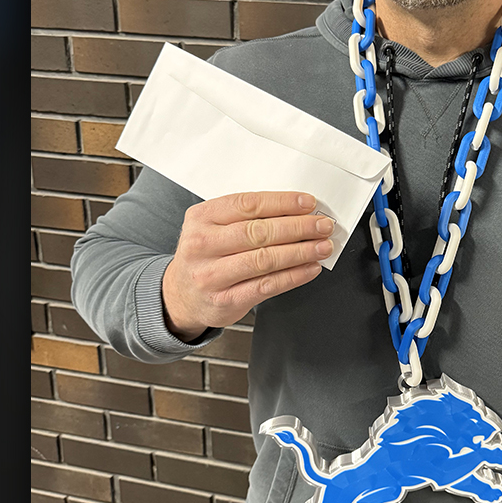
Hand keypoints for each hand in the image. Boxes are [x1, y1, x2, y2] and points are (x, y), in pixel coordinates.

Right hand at [162, 191, 334, 339]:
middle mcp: (204, 245)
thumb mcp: (212, 226)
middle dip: (298, 227)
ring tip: (322, 246)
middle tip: (321, 225)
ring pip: (264, 259)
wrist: (180, 295)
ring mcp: (212, 275)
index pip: (248, 204)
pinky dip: (293, 276)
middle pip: (259, 232)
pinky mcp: (225, 300)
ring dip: (300, 252)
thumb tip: (295, 211)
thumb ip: (246, 216)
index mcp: (202, 218)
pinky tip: (309, 268)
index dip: (282, 203)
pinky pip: (266, 286)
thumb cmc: (204, 256)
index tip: (308, 204)